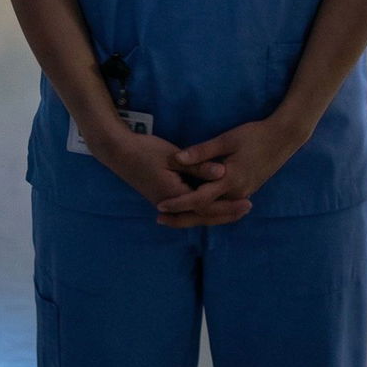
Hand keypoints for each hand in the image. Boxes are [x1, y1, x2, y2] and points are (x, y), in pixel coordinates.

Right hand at [96, 129, 248, 225]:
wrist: (119, 153)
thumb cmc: (146, 150)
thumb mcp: (174, 156)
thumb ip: (199, 167)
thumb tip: (222, 174)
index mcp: (175, 196)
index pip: (208, 207)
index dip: (229, 206)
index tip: (247, 203)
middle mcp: (171, 205)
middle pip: (203, 216)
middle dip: (226, 213)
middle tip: (247, 208)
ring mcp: (165, 203)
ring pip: (195, 214)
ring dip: (215, 213)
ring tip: (235, 209)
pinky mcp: (163, 197)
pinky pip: (188, 209)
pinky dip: (202, 209)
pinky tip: (211, 205)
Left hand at [154, 116, 306, 227]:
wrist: (284, 138)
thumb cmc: (255, 135)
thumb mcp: (227, 139)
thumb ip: (202, 151)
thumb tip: (178, 158)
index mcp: (231, 181)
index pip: (199, 198)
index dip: (179, 203)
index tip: (160, 205)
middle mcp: (237, 193)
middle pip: (205, 213)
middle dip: (182, 217)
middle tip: (159, 218)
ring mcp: (243, 194)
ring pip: (214, 212)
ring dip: (194, 215)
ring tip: (172, 215)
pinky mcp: (246, 191)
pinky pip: (222, 206)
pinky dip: (207, 209)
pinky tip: (195, 206)